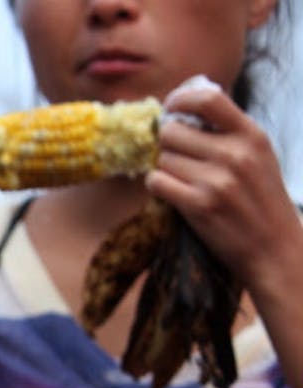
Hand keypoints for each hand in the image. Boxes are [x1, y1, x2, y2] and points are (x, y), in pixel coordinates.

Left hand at [145, 83, 301, 293]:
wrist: (274, 247)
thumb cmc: (261, 200)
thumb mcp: (258, 155)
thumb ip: (228, 131)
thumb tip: (185, 108)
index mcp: (251, 135)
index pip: (207, 99)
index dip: (179, 100)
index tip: (170, 108)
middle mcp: (235, 154)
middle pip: (172, 131)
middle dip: (168, 144)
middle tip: (178, 158)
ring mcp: (216, 180)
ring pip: (162, 159)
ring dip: (166, 169)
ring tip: (186, 181)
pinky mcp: (198, 205)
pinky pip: (156, 182)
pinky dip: (158, 186)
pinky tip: (173, 193)